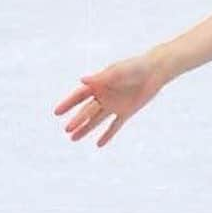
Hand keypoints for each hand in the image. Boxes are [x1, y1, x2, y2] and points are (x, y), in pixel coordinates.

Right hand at [53, 51, 167, 147]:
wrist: (154, 72)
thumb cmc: (135, 68)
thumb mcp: (117, 72)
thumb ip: (101, 78)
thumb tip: (82, 81)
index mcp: (98, 84)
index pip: (79, 96)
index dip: (68, 104)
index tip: (57, 112)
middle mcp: (104, 96)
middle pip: (87, 111)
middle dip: (77, 120)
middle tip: (67, 130)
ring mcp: (114, 105)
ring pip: (97, 120)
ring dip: (86, 129)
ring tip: (73, 139)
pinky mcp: (126, 112)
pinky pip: (115, 126)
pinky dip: (107, 135)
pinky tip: (98, 144)